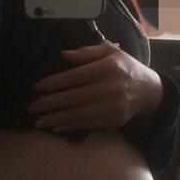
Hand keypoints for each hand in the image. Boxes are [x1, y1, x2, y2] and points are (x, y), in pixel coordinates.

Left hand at [27, 43, 163, 132]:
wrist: (148, 91)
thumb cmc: (124, 68)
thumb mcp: (110, 53)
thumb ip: (87, 53)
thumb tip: (63, 55)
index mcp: (109, 68)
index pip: (77, 76)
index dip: (55, 82)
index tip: (37, 87)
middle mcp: (112, 88)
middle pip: (75, 97)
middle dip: (50, 103)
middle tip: (32, 107)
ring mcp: (113, 107)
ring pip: (79, 114)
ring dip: (56, 118)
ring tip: (38, 121)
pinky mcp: (114, 120)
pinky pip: (87, 124)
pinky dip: (70, 126)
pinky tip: (56, 126)